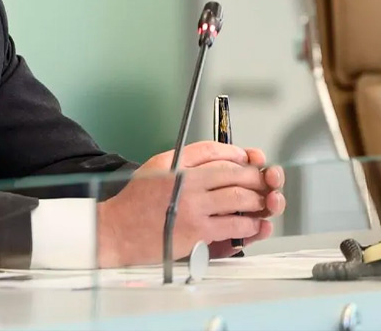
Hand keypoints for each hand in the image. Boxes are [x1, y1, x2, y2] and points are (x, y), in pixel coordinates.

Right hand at [95, 141, 284, 266]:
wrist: (117, 231)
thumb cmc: (135, 204)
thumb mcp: (154, 170)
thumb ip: (183, 163)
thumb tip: (219, 162)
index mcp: (173, 162)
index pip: (213, 150)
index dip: (237, 154)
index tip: (247, 159)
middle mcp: (184, 180)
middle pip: (233, 171)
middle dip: (255, 176)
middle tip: (263, 182)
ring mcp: (193, 205)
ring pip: (240, 196)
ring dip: (257, 200)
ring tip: (260, 204)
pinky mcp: (198, 230)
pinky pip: (235, 223)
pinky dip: (250, 224)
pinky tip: (251, 224)